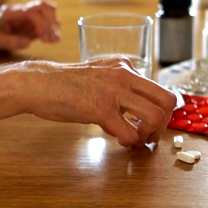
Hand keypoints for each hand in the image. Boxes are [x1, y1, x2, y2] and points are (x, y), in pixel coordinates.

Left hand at [0, 0, 59, 50]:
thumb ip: (9, 41)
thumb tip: (27, 42)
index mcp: (11, 12)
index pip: (31, 12)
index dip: (40, 24)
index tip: (43, 39)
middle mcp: (22, 11)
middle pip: (43, 7)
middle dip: (49, 22)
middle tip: (49, 40)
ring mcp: (29, 17)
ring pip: (48, 12)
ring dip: (54, 26)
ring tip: (54, 41)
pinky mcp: (34, 24)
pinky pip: (48, 22)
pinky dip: (54, 30)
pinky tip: (54, 40)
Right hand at [14, 56, 176, 147]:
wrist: (39, 84)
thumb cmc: (65, 85)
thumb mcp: (100, 77)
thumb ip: (119, 91)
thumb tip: (134, 117)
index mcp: (125, 66)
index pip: (159, 89)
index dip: (160, 111)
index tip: (149, 125)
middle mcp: (124, 74)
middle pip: (167, 100)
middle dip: (163, 124)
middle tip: (149, 136)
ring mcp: (114, 91)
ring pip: (155, 116)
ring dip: (149, 135)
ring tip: (135, 140)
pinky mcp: (101, 108)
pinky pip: (130, 132)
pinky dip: (129, 141)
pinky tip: (119, 140)